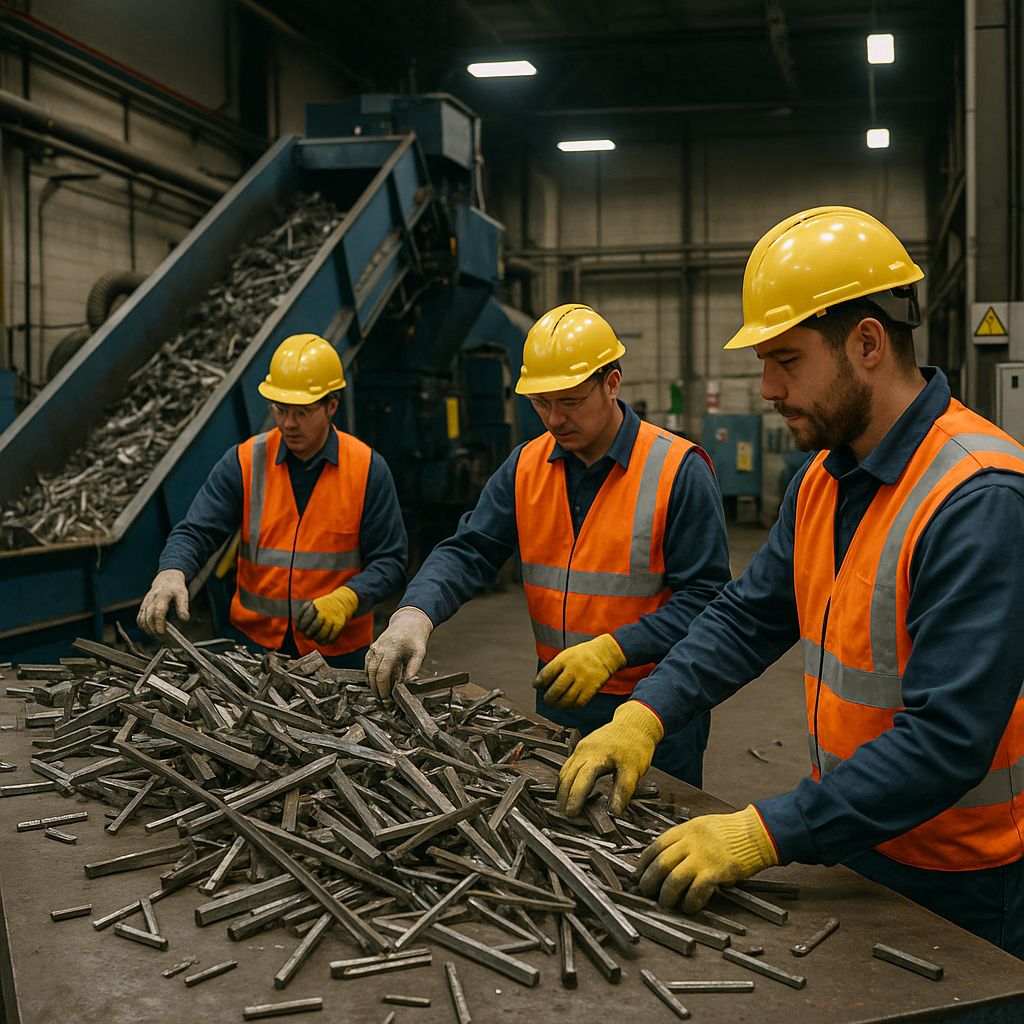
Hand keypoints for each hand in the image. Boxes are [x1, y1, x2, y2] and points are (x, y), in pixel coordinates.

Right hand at [137, 569, 189, 635]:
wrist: (166, 580)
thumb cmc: (175, 588)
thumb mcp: (183, 595)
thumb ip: (183, 608)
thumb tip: (184, 619)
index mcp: (162, 597)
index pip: (158, 612)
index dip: (159, 623)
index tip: (162, 632)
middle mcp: (151, 600)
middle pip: (149, 617)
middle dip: (153, 629)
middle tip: (161, 637)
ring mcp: (146, 603)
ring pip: (142, 619)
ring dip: (148, 629)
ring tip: (156, 636)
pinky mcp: (143, 606)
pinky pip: (139, 618)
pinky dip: (143, 626)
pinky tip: (150, 631)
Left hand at [296, 586, 358, 643]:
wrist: (342, 601)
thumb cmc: (323, 605)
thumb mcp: (312, 603)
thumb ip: (303, 613)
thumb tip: (299, 628)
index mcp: (315, 606)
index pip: (305, 619)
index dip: (301, 626)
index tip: (300, 629)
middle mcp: (324, 612)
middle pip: (313, 628)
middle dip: (308, 634)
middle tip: (307, 634)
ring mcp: (332, 619)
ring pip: (322, 635)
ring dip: (316, 638)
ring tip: (315, 637)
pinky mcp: (339, 625)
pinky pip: (331, 638)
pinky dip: (325, 641)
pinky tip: (322, 639)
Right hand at [364, 606, 433, 698]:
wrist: (408, 622)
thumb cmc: (415, 637)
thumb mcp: (420, 653)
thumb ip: (413, 668)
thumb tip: (407, 684)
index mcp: (391, 649)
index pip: (382, 673)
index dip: (383, 687)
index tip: (387, 697)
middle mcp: (380, 648)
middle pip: (373, 673)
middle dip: (376, 688)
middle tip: (382, 699)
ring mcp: (374, 648)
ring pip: (368, 669)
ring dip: (371, 683)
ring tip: (379, 693)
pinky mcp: (372, 649)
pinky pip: (368, 664)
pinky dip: (369, 674)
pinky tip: (374, 682)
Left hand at [533, 634, 625, 709]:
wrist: (604, 655)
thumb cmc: (582, 656)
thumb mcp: (566, 655)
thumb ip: (554, 667)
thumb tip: (541, 683)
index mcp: (564, 660)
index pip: (547, 674)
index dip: (539, 682)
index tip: (536, 686)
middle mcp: (573, 670)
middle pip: (556, 690)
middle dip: (548, 698)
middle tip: (547, 700)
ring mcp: (582, 680)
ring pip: (566, 699)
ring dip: (558, 705)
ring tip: (556, 705)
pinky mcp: (591, 689)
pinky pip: (578, 703)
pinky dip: (572, 706)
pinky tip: (570, 703)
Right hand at [557, 700, 664, 816]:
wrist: (635, 722)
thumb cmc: (636, 745)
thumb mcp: (634, 770)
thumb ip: (623, 791)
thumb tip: (614, 813)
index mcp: (597, 756)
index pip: (581, 781)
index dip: (575, 798)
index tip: (571, 814)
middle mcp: (584, 751)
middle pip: (568, 777)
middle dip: (564, 796)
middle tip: (565, 815)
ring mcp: (581, 748)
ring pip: (565, 770)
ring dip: (562, 788)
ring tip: (563, 806)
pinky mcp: (582, 747)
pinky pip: (568, 765)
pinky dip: (565, 779)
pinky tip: (567, 788)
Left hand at [635, 805, 778, 912]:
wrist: (756, 834)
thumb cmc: (729, 832)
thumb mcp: (701, 826)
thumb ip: (684, 839)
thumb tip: (667, 858)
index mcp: (685, 830)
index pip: (656, 846)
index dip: (643, 862)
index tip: (638, 873)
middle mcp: (691, 842)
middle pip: (661, 863)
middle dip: (649, 880)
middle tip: (644, 892)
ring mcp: (703, 857)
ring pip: (674, 879)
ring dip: (666, 895)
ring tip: (664, 904)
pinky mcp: (716, 872)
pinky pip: (697, 891)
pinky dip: (690, 902)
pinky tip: (688, 907)